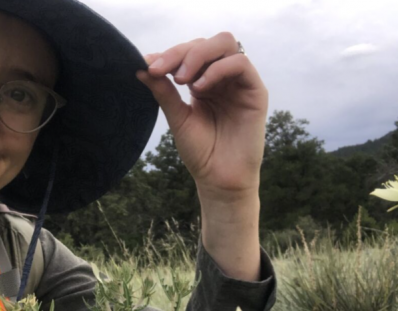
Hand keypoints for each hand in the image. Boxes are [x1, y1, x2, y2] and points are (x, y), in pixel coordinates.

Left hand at [137, 32, 267, 204]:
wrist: (219, 180)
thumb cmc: (200, 152)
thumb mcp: (177, 118)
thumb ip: (164, 92)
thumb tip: (141, 67)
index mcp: (204, 81)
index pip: (190, 52)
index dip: (169, 54)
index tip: (148, 66)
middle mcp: (223, 78)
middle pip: (207, 43)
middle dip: (180, 52)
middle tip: (161, 70)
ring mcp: (240, 83)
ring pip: (225, 44)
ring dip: (198, 56)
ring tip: (181, 79)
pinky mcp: (256, 91)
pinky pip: (241, 64)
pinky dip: (218, 69)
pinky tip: (200, 87)